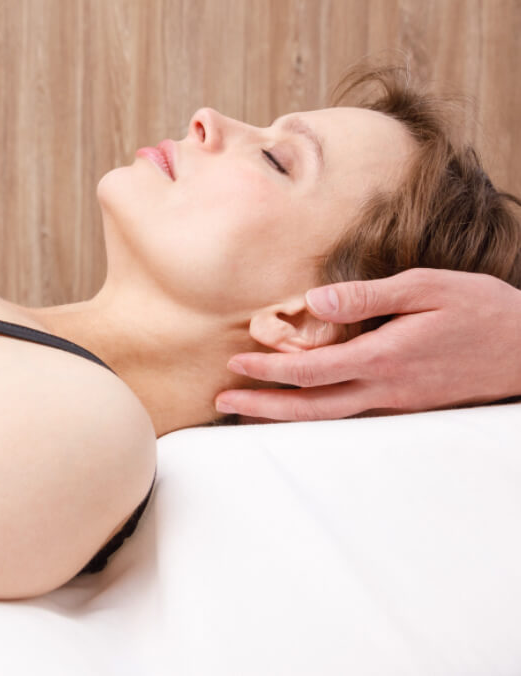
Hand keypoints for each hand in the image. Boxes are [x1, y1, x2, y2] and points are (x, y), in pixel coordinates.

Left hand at [215, 268, 520, 421]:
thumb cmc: (482, 310)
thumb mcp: (427, 288)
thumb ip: (368, 296)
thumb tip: (315, 300)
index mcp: (384, 359)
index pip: (311, 372)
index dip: (268, 369)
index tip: (236, 361)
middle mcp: (386, 389)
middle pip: (311, 408)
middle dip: (264, 405)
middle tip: (224, 399)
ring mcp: (398, 402)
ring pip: (330, 417)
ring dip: (286, 415)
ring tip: (248, 409)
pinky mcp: (408, 404)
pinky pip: (352, 414)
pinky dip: (318, 413)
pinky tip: (300, 405)